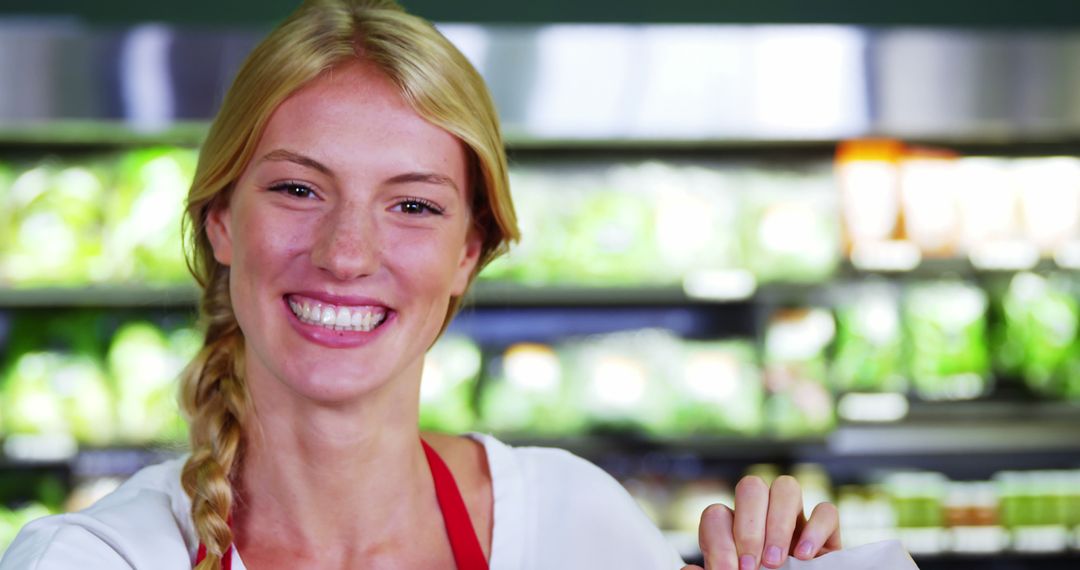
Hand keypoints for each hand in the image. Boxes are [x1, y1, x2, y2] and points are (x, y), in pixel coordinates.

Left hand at [681, 475, 840, 569]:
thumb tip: (690, 569)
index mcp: (732, 530)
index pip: (717, 515)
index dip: (719, 542)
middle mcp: (762, 517)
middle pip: (750, 488)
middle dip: (748, 527)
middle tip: (751, 566)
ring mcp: (795, 519)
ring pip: (786, 487)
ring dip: (778, 523)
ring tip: (775, 562)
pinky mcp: (826, 532)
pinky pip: (826, 510)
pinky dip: (816, 529)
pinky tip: (805, 556)